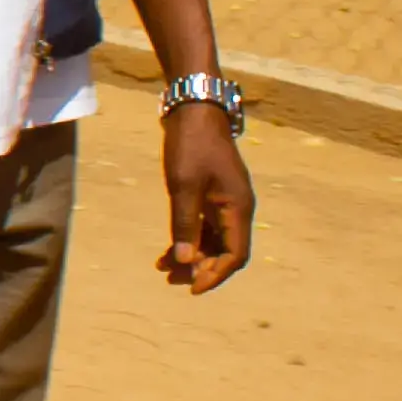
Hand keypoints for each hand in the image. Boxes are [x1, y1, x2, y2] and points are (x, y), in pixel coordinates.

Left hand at [159, 104, 254, 289]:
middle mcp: (237, 209)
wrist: (194, 112)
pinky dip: (187, 241)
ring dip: (191, 257)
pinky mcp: (212, 196)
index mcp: (238, 208)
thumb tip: (185, 261)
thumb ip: (184, 225)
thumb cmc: (191, 146)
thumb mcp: (184, 186)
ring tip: (163, 270)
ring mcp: (225, 202)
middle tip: (171, 280)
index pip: (235, 255)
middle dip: (200, 268)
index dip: (215, 274)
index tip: (192, 288)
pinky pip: (204, 228)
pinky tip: (166, 252)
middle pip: (225, 252)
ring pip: (213, 242)